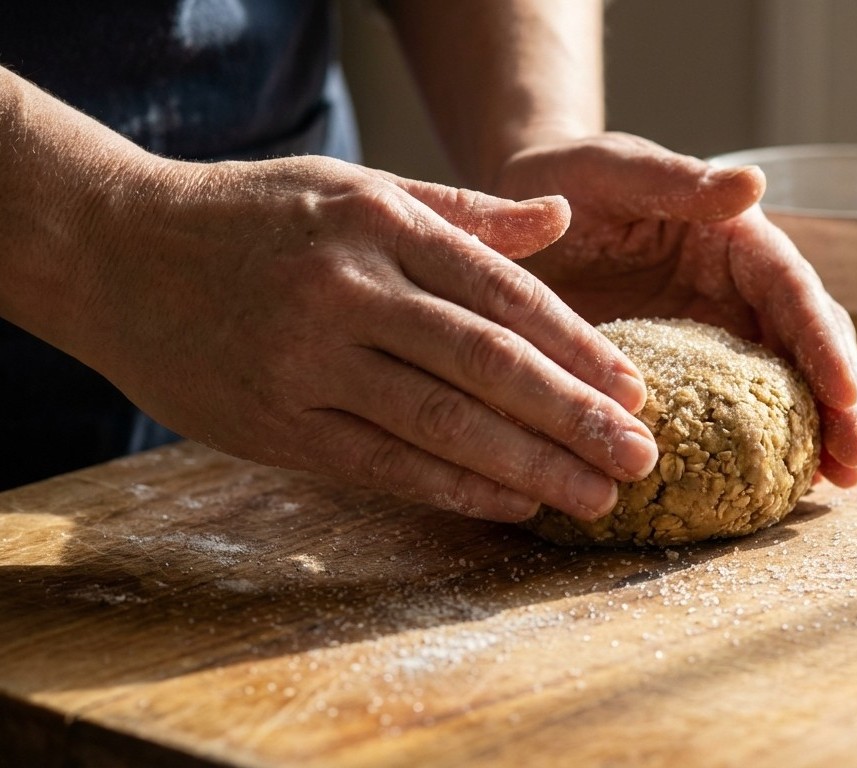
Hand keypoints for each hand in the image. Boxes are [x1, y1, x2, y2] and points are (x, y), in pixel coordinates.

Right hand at [76, 155, 659, 520]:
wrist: (114, 249)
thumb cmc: (251, 216)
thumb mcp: (356, 188)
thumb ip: (462, 213)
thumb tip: (560, 216)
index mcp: (380, 225)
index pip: (505, 295)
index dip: (579, 348)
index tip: (635, 390)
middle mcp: (350, 291)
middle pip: (488, 364)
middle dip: (575, 417)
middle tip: (641, 457)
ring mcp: (308, 360)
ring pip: (442, 423)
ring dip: (531, 466)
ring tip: (597, 497)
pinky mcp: (274, 422)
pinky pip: (382, 464)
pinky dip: (454, 488)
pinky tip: (513, 504)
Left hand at [493, 133, 856, 484]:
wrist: (522, 222)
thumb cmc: (568, 181)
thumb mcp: (615, 171)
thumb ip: (677, 179)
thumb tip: (754, 182)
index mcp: (736, 237)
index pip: (794, 291)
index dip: (823, 344)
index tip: (845, 397)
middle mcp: (742, 289)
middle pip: (809, 345)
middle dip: (839, 402)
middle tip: (854, 461)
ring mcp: (720, 334)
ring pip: (784, 385)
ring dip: (815, 433)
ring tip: (837, 482)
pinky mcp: (691, 373)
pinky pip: (732, 413)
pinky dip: (762, 446)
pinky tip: (780, 488)